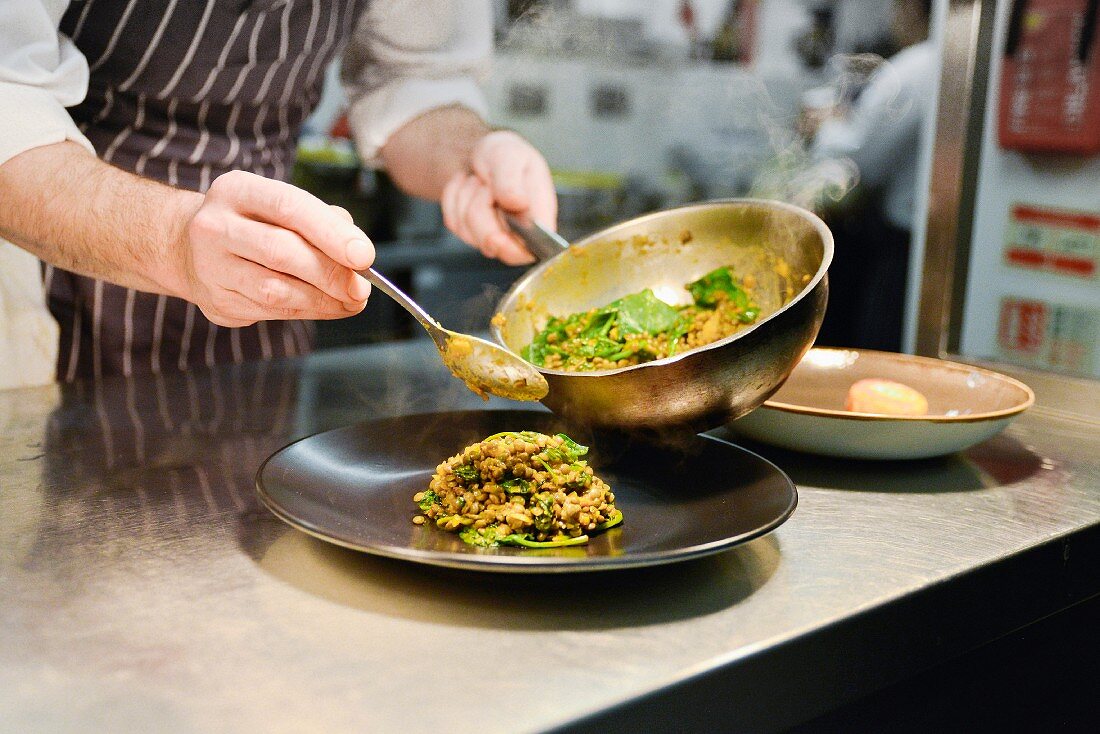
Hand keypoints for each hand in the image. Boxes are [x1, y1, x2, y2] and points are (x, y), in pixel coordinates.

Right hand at [177, 170, 374, 326]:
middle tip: (362, 288)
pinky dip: (309, 311)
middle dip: (330, 273)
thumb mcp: (281, 205)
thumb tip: (358, 252)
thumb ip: (322, 220)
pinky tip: (330, 307)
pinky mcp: (217, 301)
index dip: (331, 234)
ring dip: (322, 300)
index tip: (364, 256)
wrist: (188, 247)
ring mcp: (210, 267)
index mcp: (237, 190)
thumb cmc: (253, 222)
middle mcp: (216, 226)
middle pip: (281, 252)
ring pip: (275, 290)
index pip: (289, 207)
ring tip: (352, 301)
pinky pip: (271, 312)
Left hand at [440, 131, 556, 265]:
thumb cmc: (504, 155)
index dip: (511, 249)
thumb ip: (512, 180)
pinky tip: (466, 186)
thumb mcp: (510, 155)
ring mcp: (494, 235)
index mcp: (539, 217)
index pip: (530, 250)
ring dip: (466, 199)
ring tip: (478, 181)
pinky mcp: (470, 232)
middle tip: (485, 185)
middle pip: (493, 243)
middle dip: (480, 210)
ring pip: (468, 232)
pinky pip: (454, 224)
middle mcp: (519, 233)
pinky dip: (454, 200)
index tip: (495, 236)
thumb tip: (518, 203)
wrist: (481, 152)